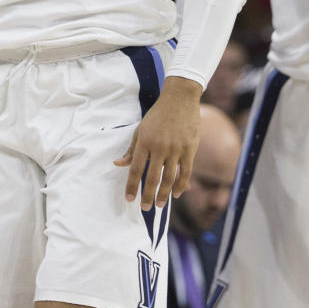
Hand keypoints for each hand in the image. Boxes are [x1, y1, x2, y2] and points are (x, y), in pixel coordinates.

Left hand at [114, 77, 200, 209]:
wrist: (180, 99)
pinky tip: (177, 194)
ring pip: (169, 178)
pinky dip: (181, 185)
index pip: (135, 170)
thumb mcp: (141, 129)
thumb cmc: (158, 115)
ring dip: (163, 194)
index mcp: (144, 142)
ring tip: (159, 205)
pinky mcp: (190, 149)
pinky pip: (185, 172)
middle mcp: (159, 147)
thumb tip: (118, 164)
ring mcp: (176, 149)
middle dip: (147, 196)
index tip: (129, 199)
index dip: (131, 186)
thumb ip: (131, 149)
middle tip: (145, 208)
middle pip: (152, 178)